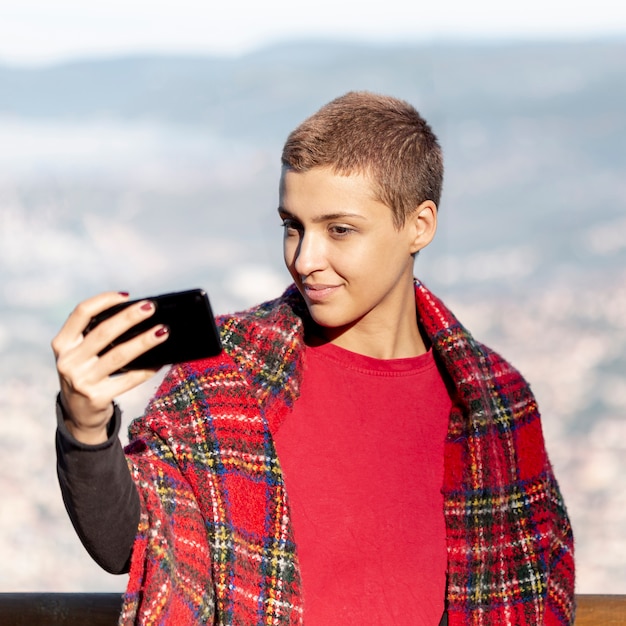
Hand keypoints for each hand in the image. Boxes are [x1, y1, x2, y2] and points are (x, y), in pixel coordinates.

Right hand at [51, 292, 168, 443]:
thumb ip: (96, 337)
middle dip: (129, 317)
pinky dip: (147, 369)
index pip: (81, 313)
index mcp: (62, 344)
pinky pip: (129, 379)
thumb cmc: (86, 374)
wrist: (78, 415)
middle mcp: (68, 362)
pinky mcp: (97, 398)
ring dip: (143, 342)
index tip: (126, 296)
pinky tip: (161, 360)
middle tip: (150, 307)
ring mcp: (81, 381)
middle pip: (103, 333)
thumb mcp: (80, 354)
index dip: (103, 300)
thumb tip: (137, 316)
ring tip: (162, 331)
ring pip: (118, 356)